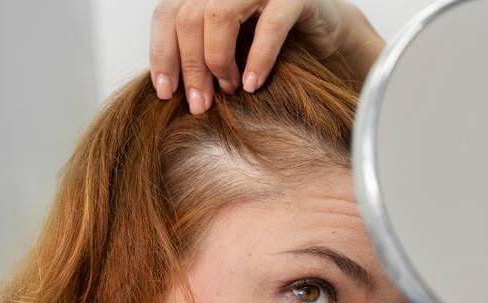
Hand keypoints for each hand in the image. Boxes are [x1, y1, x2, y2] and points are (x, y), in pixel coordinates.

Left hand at [149, 0, 381, 113]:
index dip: (162, 53)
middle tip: (200, 104)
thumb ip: (196, 51)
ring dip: (218, 61)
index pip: (168, 14)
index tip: (165, 92)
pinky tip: (253, 85)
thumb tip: (165, 87)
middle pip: (189, 18)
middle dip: (190, 66)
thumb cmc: (269, 43)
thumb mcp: (227, 45)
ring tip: (229, 91)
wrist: (325, 31)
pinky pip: (270, 26)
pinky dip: (258, 59)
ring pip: (218, 16)